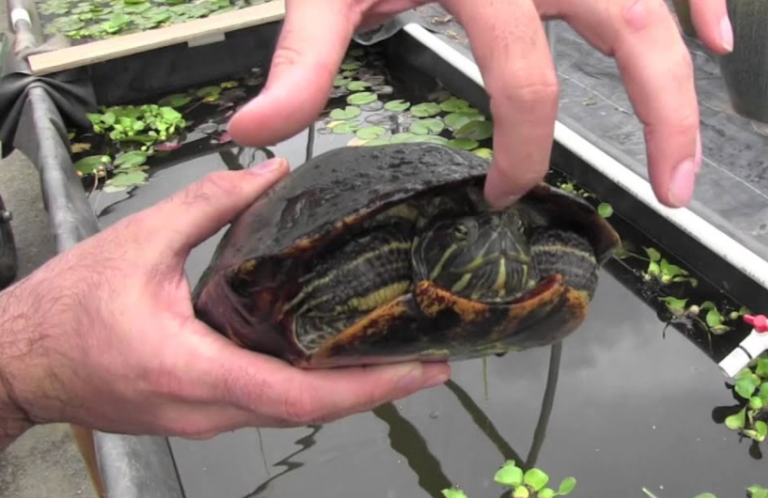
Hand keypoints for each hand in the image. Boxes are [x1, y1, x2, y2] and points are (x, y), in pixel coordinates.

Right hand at [0, 158, 449, 448]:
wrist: (18, 361)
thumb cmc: (66, 310)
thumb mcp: (138, 243)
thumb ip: (210, 207)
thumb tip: (271, 174)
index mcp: (195, 371)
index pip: (299, 393)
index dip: (367, 385)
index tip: (418, 369)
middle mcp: (208, 409)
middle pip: (308, 410)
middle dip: (374, 389)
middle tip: (430, 359)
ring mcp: (205, 419)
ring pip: (290, 413)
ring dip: (346, 392)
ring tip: (397, 358)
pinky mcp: (200, 413)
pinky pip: (267, 406)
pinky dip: (309, 388)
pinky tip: (336, 359)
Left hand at [226, 0, 731, 209]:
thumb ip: (302, 55)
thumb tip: (254, 133)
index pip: (528, 85)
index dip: (521, 152)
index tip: (504, 193)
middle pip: (636, 37)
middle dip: (664, 121)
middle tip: (674, 197)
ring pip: (661, 0)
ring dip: (689, 73)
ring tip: (696, 149)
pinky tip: (722, 37)